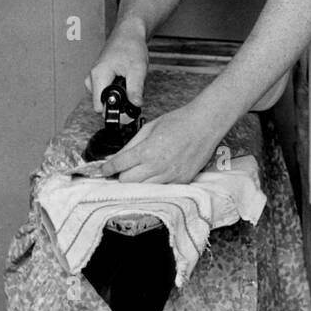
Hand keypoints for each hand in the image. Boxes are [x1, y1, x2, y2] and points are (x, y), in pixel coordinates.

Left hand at [85, 100, 225, 184]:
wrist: (206, 124)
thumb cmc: (180, 121)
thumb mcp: (150, 127)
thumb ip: (131, 145)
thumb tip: (117, 157)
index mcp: (147, 151)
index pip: (118, 165)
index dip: (107, 168)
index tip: (104, 170)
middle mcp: (157, 166)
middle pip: (127, 181)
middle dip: (122, 175)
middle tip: (124, 169)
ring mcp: (170, 176)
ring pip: (142, 189)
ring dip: (138, 181)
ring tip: (140, 171)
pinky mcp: (181, 181)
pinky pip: (161, 188)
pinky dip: (155, 183)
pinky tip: (157, 173)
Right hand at [87, 24, 147, 111]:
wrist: (128, 33)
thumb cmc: (131, 46)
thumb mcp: (137, 69)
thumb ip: (135, 89)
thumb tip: (135, 105)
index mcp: (98, 76)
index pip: (99, 106)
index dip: (114, 110)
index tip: (127, 108)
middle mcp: (92, 77)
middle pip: (102, 103)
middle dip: (118, 100)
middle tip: (131, 88)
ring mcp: (93, 77)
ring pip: (105, 97)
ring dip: (118, 94)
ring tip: (128, 79)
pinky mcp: (98, 76)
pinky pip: (105, 89)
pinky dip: (116, 87)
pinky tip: (124, 78)